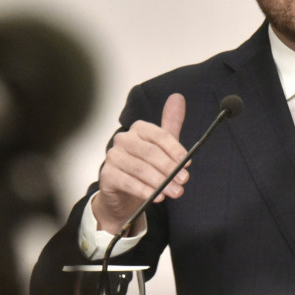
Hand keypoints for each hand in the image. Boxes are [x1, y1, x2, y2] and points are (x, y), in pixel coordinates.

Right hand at [92, 93, 187, 233]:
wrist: (124, 192)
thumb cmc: (146, 166)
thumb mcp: (162, 146)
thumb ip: (171, 124)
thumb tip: (178, 97)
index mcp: (138, 129)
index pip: (159, 135)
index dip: (175, 150)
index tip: (188, 164)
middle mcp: (123, 139)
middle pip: (150, 152)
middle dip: (170, 168)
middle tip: (184, 181)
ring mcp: (113, 156)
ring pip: (140, 168)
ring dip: (160, 182)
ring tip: (175, 192)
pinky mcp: (106, 175)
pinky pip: (127, 182)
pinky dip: (144, 190)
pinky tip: (157, 197)